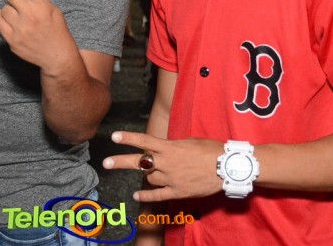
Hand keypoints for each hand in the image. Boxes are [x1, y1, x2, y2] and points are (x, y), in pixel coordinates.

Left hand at [0, 0, 77, 70]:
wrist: (57, 57)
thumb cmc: (56, 30)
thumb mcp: (54, 11)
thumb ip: (38, 1)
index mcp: (42, 6)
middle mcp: (30, 16)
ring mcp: (20, 29)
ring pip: (4, 9)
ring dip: (7, 8)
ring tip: (18, 14)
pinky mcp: (12, 40)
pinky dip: (1, 18)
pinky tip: (9, 19)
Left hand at [103, 131, 223, 202]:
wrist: (227, 167)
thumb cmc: (210, 150)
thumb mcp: (189, 141)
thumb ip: (172, 146)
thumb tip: (163, 150)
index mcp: (169, 147)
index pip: (144, 141)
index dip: (128, 138)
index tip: (114, 136)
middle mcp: (166, 163)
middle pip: (139, 162)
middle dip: (121, 162)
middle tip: (105, 163)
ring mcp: (171, 178)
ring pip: (149, 178)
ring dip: (148, 174)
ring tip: (152, 171)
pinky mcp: (177, 192)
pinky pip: (157, 195)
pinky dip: (146, 195)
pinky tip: (136, 196)